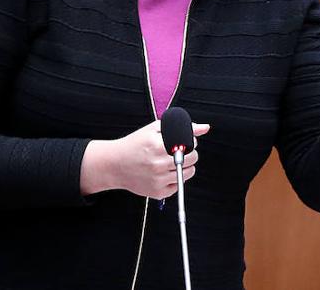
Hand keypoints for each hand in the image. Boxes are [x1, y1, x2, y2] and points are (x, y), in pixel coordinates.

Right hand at [80, 119, 209, 197]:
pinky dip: (175, 178)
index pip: (191, 143)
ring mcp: (159, 180)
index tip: (182, 141)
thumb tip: (204, 127)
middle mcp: (159, 164)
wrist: (114, 165)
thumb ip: (180, 127)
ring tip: (170, 162)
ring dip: (185, 166)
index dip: (189, 141)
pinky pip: (179, 185)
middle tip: (176, 151)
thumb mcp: (153, 129)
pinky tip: (163, 172)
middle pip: (193, 158)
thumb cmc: (133, 145)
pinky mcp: (158, 192)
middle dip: (189, 153)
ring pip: (189, 172)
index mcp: (158, 146)